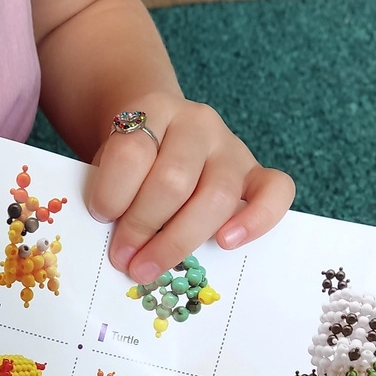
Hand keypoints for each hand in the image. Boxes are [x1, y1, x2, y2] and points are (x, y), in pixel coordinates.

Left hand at [87, 91, 294, 284]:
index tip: (100, 216)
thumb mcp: (108, 162)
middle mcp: (197, 123)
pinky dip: (256, 220)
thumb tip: (119, 248)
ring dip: (178, 239)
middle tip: (123, 257)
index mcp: (153, 110)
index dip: (113, 191)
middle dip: (142, 226)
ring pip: (216, 196)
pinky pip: (276, 192)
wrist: (157, 132)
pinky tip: (226, 243)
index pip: (133, 152)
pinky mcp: (256, 172)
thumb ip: (111, 191)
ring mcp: (231, 147)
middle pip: (174, 180)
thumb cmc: (131, 160)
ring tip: (149, 266)